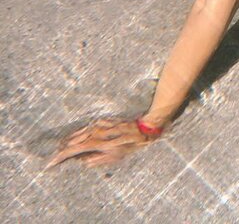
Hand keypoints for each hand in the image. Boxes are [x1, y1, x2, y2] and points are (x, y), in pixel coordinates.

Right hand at [45, 117, 160, 170]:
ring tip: (61, 147)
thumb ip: (96, 160)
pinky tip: (77, 136)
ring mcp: (99, 123)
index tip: (50, 163)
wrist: (144, 127)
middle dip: (62, 149)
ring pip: (79, 132)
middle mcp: (95, 131)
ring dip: (69, 140)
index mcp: (95, 141)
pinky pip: (87, 127)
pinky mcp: (104, 119)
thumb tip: (82, 161)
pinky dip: (80, 133)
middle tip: (55, 157)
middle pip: (72, 141)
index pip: (72, 150)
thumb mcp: (114, 157)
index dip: (60, 156)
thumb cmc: (131, 144)